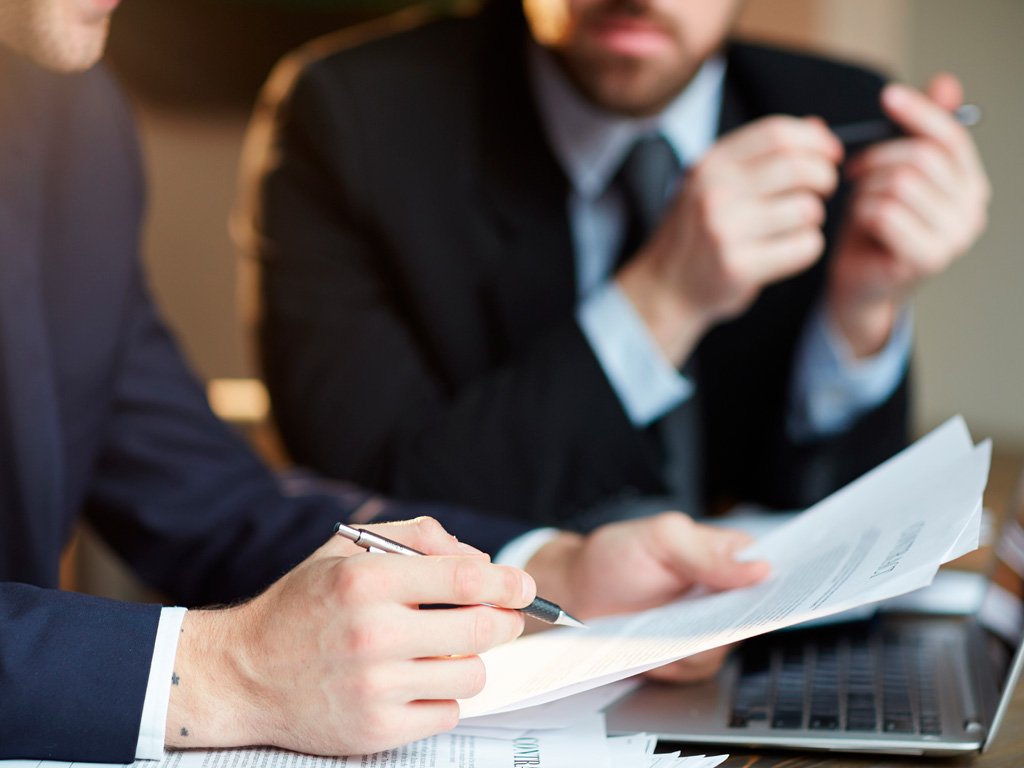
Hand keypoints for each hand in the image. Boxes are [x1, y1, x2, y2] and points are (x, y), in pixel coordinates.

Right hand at [166, 517, 535, 754]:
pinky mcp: (375, 731)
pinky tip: (416, 681)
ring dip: (470, 659)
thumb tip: (480, 561)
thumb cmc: (302, 606)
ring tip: (444, 650)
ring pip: (472, 674)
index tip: (525, 587)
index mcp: (366, 580)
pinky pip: (447, 712)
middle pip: (483, 629)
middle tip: (504, 618)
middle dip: (505, 621)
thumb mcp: (346, 550)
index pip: (466, 580)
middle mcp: (372, 633)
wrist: (243, 673)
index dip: (508, 582)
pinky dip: (442, 696)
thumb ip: (416, 537)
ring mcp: (374, 687)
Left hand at [524, 512, 769, 680]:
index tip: (783, 597)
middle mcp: (724, 591)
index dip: (786, 583)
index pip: (773, 567)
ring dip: (694, 644)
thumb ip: (706, 552)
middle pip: (756, 615)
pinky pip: (699, 668)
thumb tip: (759, 569)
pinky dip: (675, 663)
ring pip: (728, 646)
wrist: (576, 598)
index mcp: (726, 553)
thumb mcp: (659, 539)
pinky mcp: (689, 656)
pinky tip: (653, 649)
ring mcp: (708, 626)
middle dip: (733, 621)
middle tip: (700, 618)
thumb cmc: (614, 558)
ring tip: (661, 629)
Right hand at [617, 116, 841, 365]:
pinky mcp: (738, 266)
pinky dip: (808, 247)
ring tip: (795, 225)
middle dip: (824, 177)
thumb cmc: (698, 232)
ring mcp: (724, 230)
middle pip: (797, 167)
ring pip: (806, 209)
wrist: (665, 287)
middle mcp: (714, 192)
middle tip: (822, 191)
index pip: (777, 134)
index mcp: (710, 164)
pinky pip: (804, 247)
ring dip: (813, 217)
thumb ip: (761, 155)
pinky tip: (789, 250)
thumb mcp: (715, 182)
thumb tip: (819, 129)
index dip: (815, 141)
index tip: (830, 155)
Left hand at [828, 74, 990, 356]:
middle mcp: (972, 210)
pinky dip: (863, 212)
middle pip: (921, 158)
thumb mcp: (893, 172)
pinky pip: (886, 212)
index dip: (919, 113)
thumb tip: (946, 82)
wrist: (860, 284)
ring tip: (858, 203)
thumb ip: (916, 132)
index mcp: (970, 184)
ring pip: (900, 184)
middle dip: (877, 158)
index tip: (887, 96)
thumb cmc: (874, 226)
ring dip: (866, 189)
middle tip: (852, 171)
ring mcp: (954, 237)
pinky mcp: (928, 258)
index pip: (951, 137)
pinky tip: (860, 225)